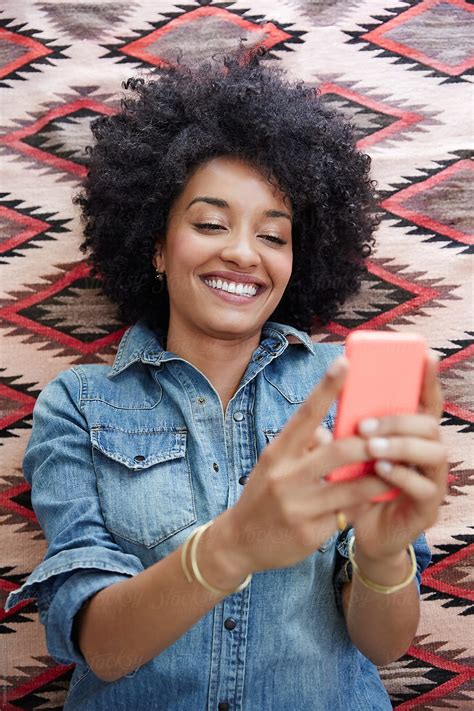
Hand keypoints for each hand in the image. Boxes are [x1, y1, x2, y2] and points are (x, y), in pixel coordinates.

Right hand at [227, 357, 391, 574]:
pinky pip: (348, 514)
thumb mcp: (275, 464)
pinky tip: (377, 500)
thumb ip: (303, 446)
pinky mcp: (310, 533)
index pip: (305, 414)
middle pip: (339, 451)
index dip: (326, 387)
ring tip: (396, 469)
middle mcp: (285, 476)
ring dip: (379, 477)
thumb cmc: (263, 494)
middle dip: (371, 443)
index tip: (345, 362)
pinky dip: (365, 504)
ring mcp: (298, 506)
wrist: (239, 541)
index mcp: (277, 452)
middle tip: (392, 437)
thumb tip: (333, 432)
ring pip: (352, 486)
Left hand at [350, 352, 448, 561]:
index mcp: (410, 435)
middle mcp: (428, 453)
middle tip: (364, 425)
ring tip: (372, 447)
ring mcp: (433, 480)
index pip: (425, 402)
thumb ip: (348, 429)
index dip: (428, 379)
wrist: (362, 532)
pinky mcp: (428, 508)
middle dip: (398, 420)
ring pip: (434, 453)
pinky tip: (382, 470)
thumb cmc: (356, 486)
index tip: (425, 355)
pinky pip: (425, 487)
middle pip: (429, 424)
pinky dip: (403, 476)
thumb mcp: (350, 452)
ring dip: (402, 446)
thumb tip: (330, 400)